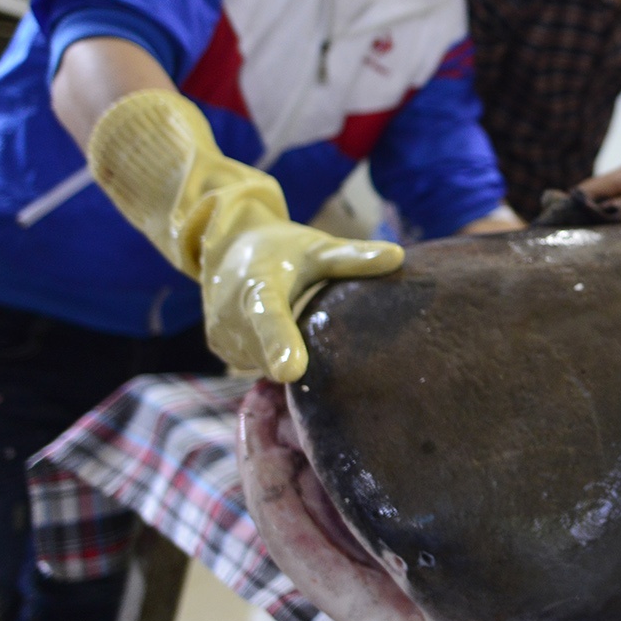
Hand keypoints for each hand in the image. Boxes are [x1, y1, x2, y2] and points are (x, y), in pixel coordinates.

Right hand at [204, 220, 402, 380]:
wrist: (228, 250)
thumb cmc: (282, 250)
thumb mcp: (316, 248)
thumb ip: (352, 257)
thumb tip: (399, 256)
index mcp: (257, 287)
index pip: (270, 320)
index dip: (281, 345)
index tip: (292, 372)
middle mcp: (233, 317)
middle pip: (277, 355)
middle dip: (302, 350)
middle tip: (314, 322)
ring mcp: (223, 338)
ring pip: (269, 367)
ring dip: (289, 353)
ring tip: (292, 317)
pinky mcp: (221, 351)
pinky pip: (258, 366)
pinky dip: (273, 356)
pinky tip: (281, 334)